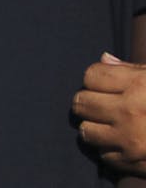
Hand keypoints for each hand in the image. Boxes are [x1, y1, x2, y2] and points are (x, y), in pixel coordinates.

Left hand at [75, 52, 145, 174]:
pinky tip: (122, 143)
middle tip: (103, 105)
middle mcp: (130, 111)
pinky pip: (103, 155)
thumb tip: (104, 59)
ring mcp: (130, 139)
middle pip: (82, 102)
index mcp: (139, 86)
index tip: (105, 85)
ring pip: (86, 131)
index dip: (96, 79)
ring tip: (109, 124)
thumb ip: (132, 69)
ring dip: (95, 127)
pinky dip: (109, 150)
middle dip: (90, 102)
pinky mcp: (132, 162)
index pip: (91, 75)